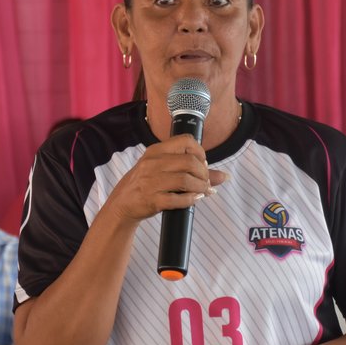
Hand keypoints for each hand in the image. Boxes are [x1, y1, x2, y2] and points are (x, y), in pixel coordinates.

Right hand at [106, 135, 228, 222]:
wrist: (122, 204)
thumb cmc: (146, 183)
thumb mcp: (163, 170)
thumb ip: (191, 170)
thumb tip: (223, 177)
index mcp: (155, 151)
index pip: (185, 141)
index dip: (200, 152)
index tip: (203, 164)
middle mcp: (152, 163)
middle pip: (189, 162)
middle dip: (204, 173)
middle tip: (206, 182)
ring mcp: (151, 182)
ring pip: (186, 180)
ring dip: (200, 187)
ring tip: (203, 191)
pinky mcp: (152, 200)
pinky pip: (178, 199)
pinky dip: (191, 200)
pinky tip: (194, 200)